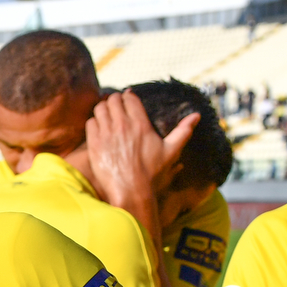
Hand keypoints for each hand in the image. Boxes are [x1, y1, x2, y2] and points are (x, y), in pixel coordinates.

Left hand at [86, 90, 195, 214]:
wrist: (130, 190)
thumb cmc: (152, 172)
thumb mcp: (171, 151)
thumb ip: (183, 131)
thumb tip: (196, 115)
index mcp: (140, 124)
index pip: (129, 98)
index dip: (128, 96)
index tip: (128, 99)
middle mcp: (122, 125)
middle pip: (113, 100)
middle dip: (115, 100)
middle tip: (116, 106)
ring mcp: (106, 134)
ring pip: (99, 109)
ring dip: (103, 109)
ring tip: (107, 114)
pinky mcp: (94, 144)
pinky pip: (90, 123)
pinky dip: (94, 122)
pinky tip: (99, 127)